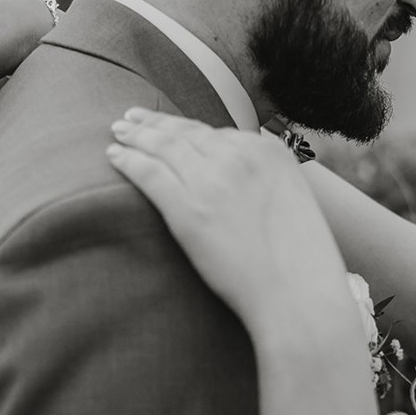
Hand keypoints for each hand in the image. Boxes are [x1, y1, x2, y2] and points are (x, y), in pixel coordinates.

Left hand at [107, 109, 352, 338]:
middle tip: (132, 118)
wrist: (298, 296)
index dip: (187, 129)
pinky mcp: (187, 208)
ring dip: (137, 135)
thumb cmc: (302, 265)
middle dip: (156, 123)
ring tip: (118, 131)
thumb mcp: (293, 203)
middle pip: (187, 133)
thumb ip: (265, 184)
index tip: (170, 127)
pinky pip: (149, 173)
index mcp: (269, 152)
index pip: (217, 134)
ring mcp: (212, 180)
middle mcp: (240, 156)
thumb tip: (242, 187)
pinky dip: (128, 161)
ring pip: (163, 146)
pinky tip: (114, 156)